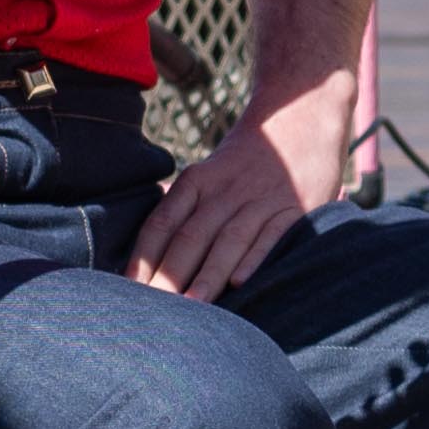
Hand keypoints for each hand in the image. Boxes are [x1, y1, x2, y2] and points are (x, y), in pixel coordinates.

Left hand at [127, 90, 352, 302]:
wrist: (300, 118)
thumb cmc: (244, 162)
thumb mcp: (207, 175)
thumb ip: (180, 208)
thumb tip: (143, 253)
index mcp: (196, 182)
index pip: (161, 223)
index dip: (143, 258)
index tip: (128, 290)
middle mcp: (224, 191)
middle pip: (191, 237)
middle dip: (169, 276)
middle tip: (153, 311)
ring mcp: (260, 200)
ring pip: (229, 240)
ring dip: (208, 275)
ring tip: (192, 308)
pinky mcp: (295, 209)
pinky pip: (273, 236)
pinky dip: (256, 257)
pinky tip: (241, 282)